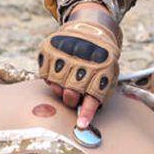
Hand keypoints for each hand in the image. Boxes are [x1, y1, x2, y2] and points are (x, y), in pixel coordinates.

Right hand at [39, 5, 120, 128]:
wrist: (92, 28)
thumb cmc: (100, 59)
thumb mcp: (109, 73)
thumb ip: (100, 95)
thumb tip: (86, 119)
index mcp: (101, 69)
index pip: (93, 96)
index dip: (87, 112)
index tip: (81, 125)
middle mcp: (82, 61)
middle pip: (70, 95)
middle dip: (71, 101)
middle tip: (73, 97)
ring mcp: (64, 54)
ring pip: (55, 87)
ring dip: (60, 90)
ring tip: (66, 82)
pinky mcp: (49, 49)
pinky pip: (44, 75)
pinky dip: (50, 78)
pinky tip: (58, 71)